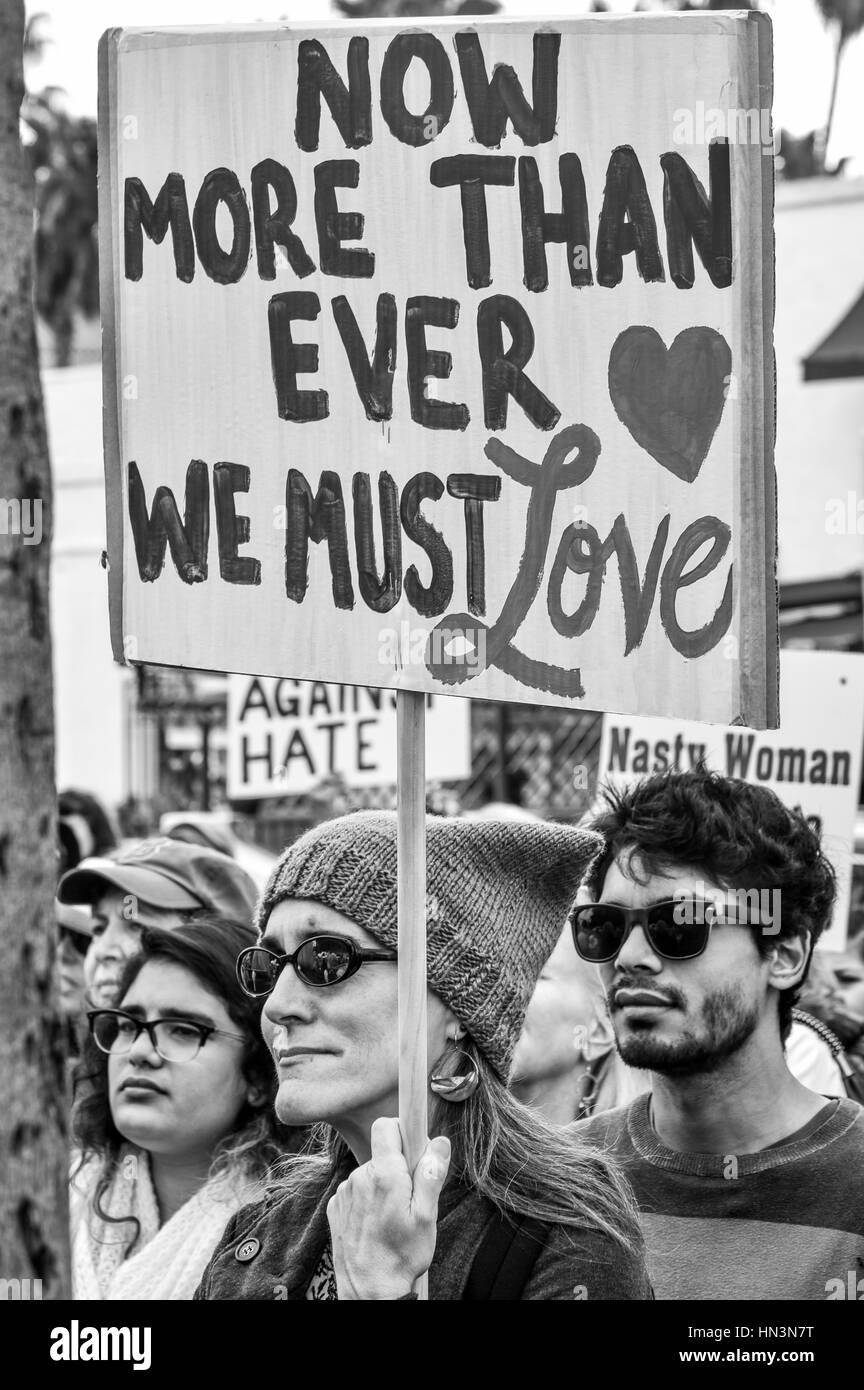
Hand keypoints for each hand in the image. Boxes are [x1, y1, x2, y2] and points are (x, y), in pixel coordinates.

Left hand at [327, 1117, 450, 1299]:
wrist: (369, 1292)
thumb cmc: (402, 1257)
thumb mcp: (427, 1217)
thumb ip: (431, 1175)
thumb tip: (439, 1142)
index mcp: (384, 1176)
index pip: (386, 1126)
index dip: (402, 1130)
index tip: (413, 1146)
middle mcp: (359, 1178)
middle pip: (381, 1153)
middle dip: (398, 1167)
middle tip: (411, 1198)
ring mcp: (344, 1193)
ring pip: (369, 1173)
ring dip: (382, 1186)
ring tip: (392, 1217)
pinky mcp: (335, 1207)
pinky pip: (355, 1190)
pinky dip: (366, 1200)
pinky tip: (376, 1224)